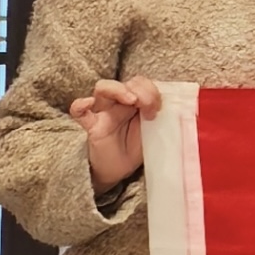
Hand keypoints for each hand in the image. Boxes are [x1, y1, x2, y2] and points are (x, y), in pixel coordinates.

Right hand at [69, 77, 162, 191]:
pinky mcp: (91, 126)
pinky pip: (78, 111)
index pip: (141, 83)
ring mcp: (103, 112)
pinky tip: (86, 104)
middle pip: (126, 82)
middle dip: (142, 90)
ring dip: (119, 89)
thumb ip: (160, 119)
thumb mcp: (153, 132)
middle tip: (150, 108)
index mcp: (134, 102)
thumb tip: (176, 110)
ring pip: (103, 87)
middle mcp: (118, 103)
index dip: (152, 91)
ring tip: (131, 100)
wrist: (117, 171)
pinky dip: (80, 105)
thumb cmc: (134, 148)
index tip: (159, 108)